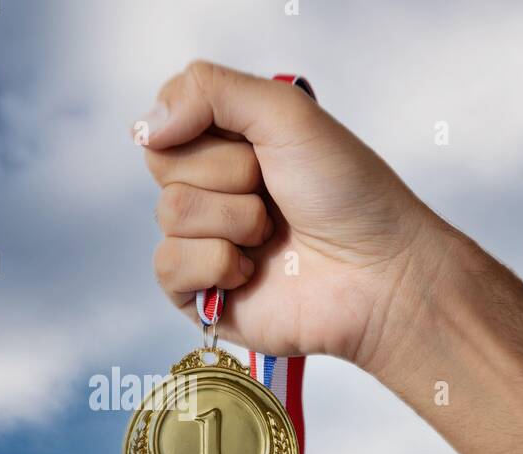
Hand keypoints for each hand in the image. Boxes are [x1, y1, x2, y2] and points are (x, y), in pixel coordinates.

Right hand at [138, 61, 445, 366]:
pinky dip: (217, 264)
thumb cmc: (347, 193)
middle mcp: (211, 189)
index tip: (252, 139)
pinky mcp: (198, 295)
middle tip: (273, 189)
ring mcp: (202, 241)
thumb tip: (144, 128)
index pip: (167, 119)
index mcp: (228, 143)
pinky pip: (168, 265)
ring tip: (272, 235)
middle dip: (228, 172)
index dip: (201, 126)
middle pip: (162, 162)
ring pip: (169, 212)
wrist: (378, 272)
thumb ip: (209, 90)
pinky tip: (252, 273)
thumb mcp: (285, 112)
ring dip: (234, 219)